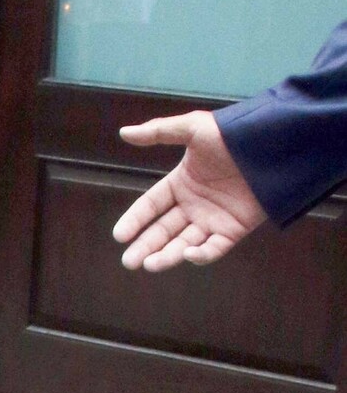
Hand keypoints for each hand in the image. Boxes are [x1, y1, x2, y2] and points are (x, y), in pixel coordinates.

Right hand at [112, 111, 266, 271]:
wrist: (272, 146)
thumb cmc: (232, 134)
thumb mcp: (193, 127)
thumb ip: (159, 131)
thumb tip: (124, 133)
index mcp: (181, 183)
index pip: (150, 206)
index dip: (134, 220)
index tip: (119, 235)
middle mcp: (193, 205)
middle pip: (163, 230)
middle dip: (145, 246)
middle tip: (128, 262)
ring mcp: (213, 219)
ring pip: (184, 243)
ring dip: (166, 255)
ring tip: (149, 265)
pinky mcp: (234, 230)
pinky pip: (214, 247)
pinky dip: (201, 254)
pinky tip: (187, 254)